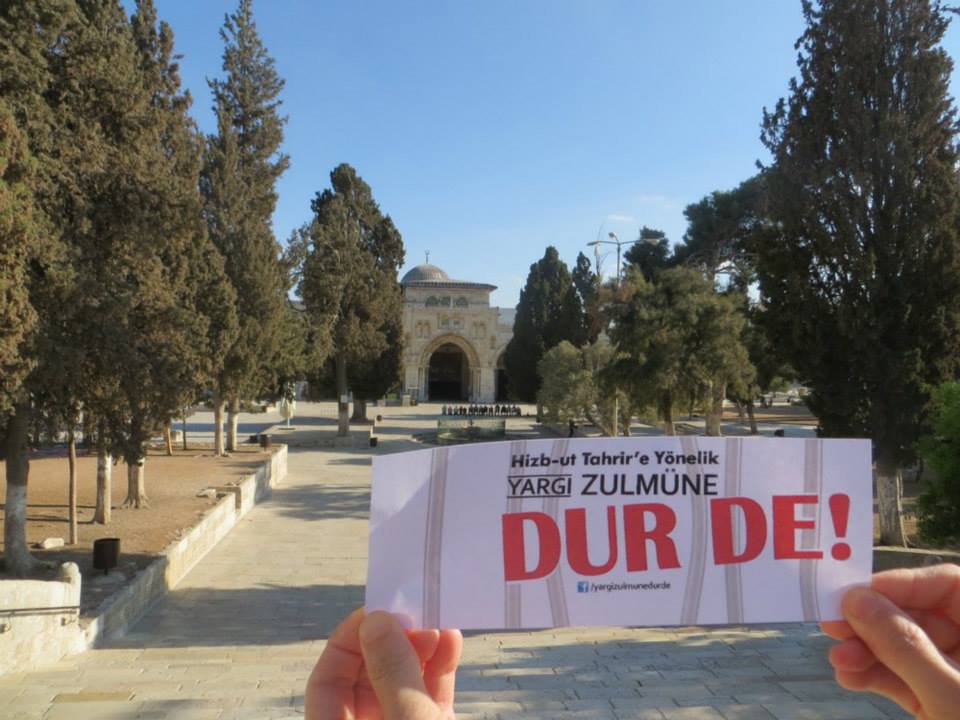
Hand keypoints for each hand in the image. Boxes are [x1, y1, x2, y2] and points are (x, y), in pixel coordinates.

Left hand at [306, 608, 462, 718]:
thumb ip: (392, 674)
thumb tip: (377, 619)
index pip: (327, 681)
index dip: (348, 641)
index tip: (378, 611)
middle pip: (367, 676)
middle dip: (391, 639)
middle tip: (413, 613)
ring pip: (402, 681)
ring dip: (420, 648)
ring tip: (438, 623)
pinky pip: (430, 694)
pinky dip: (440, 667)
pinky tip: (451, 641)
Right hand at [821, 564, 959, 718]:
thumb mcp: (952, 696)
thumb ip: (905, 646)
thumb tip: (857, 600)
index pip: (952, 586)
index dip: (905, 584)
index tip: (859, 594)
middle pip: (924, 617)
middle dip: (876, 624)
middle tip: (832, 626)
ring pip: (910, 651)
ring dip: (868, 653)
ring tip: (838, 661)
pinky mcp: (947, 707)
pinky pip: (909, 681)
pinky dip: (877, 678)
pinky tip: (849, 678)